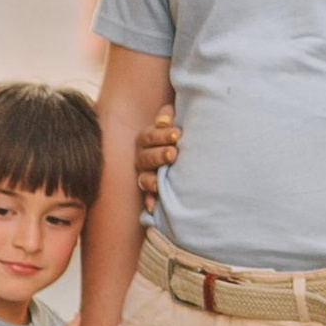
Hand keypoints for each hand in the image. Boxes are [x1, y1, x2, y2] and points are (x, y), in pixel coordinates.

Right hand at [134, 97, 179, 218]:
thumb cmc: (178, 136)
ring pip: (144, 178)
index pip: (150, 136)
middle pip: (146, 157)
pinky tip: (153, 208)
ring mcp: (146, 174)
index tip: (177, 134)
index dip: (162, 135)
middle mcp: (143, 157)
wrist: (183, 154)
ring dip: (152, 180)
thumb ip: (167, 117)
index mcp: (146, 139)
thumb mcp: (173, 123)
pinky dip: (150, 202)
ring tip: (160, 183)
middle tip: (173, 154)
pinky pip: (147, 197)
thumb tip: (165, 118)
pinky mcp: (151, 191)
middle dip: (159, 155)